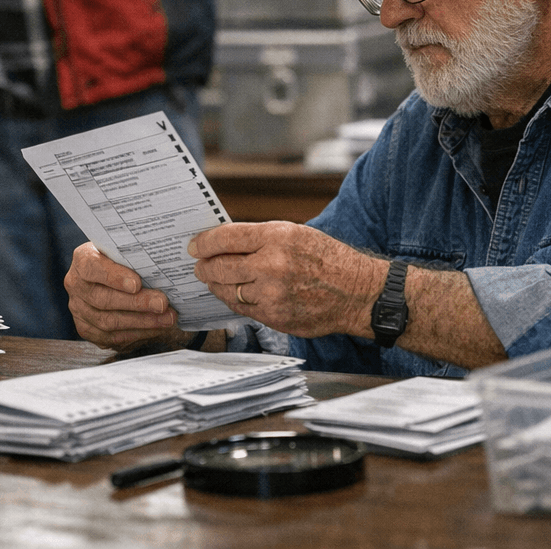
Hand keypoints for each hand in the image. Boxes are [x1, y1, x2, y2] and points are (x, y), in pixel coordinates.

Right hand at [64, 242, 184, 350]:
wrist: (110, 276)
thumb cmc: (122, 260)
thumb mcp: (125, 250)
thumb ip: (136, 255)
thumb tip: (165, 261)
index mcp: (83, 260)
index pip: (93, 268)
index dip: (114, 277)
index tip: (137, 283)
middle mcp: (76, 285)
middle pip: (103, 299)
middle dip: (136, 303)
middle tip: (162, 304)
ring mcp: (79, 309)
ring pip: (108, 322)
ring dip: (142, 322)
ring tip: (166, 319)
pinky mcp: (86, 329)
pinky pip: (111, 338)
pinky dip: (137, 334)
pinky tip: (156, 329)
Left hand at [189, 221, 380, 337]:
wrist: (356, 292)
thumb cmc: (327, 259)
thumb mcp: (296, 233)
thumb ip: (260, 238)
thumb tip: (223, 243)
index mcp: (277, 237)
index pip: (226, 238)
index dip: (204, 243)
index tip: (194, 246)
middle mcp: (272, 265)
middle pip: (219, 266)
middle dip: (204, 266)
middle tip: (199, 265)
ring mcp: (272, 294)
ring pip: (226, 290)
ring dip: (216, 285)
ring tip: (214, 279)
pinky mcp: (275, 317)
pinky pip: (241, 309)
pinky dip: (233, 300)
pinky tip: (233, 293)